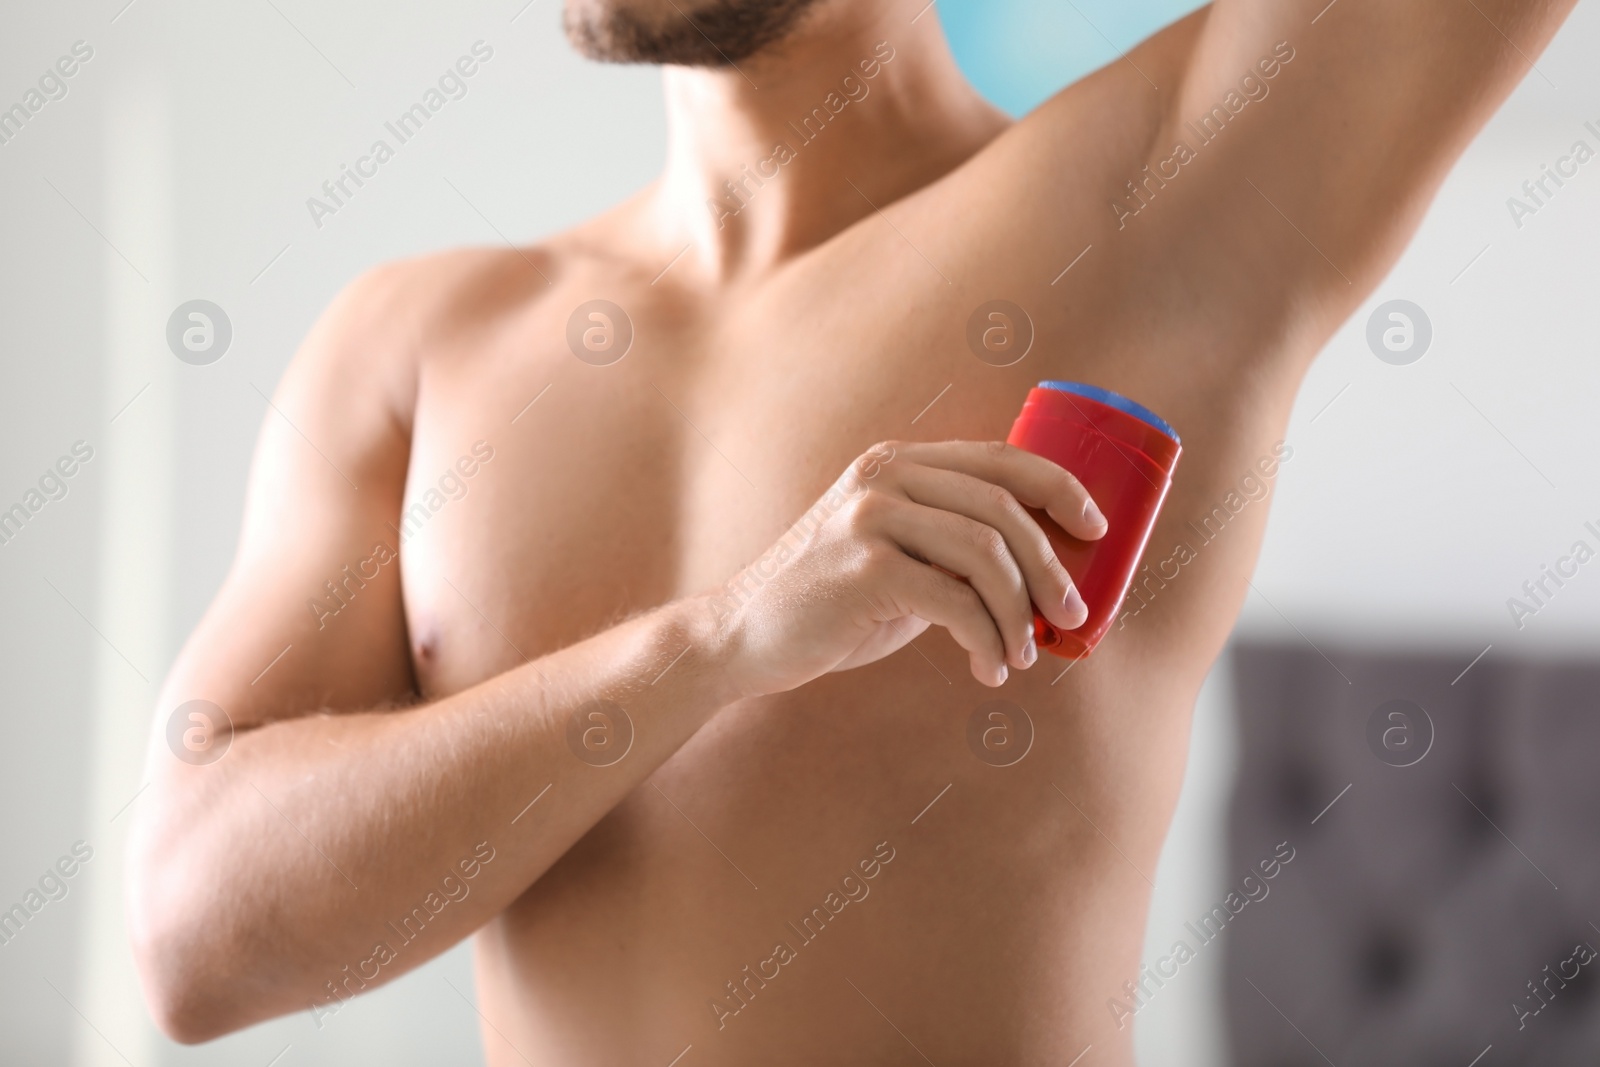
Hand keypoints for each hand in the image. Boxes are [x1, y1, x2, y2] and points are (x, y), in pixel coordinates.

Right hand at [708, 440, 1106, 693]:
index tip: (1095, 530)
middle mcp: (885, 477)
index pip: (1000, 458)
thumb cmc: (833, 602)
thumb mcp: (894, 553)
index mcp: (899, 463)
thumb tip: (1044, 573)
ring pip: (986, 555)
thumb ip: (948, 542)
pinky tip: (988, 668)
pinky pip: (955, 603)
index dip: (1059, 488)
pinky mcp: (864, 569)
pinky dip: (986, 640)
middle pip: (1002, 510)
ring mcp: (870, 519)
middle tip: (1072, 615)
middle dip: (1051, 568)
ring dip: (1021, 613)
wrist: (745, 636)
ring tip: (1025, 654)